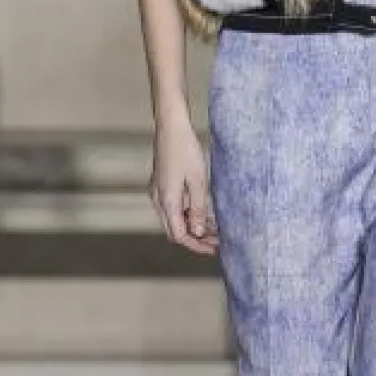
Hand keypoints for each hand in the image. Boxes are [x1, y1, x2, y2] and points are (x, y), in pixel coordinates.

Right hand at [149, 117, 218, 254]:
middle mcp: (158, 200)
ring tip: (213, 229)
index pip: (179, 235)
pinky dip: (187, 214)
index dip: (196, 245)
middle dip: (195, 238)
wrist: (171, 126)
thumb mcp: (197, 180)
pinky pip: (173, 208)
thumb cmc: (185, 149)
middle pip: (175, 230)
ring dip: (192, 226)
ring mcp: (158, 193)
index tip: (214, 248)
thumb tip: (198, 232)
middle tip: (216, 241)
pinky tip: (203, 214)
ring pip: (174, 220)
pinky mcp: (161, 185)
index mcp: (167, 201)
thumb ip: (197, 208)